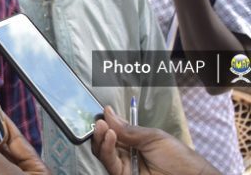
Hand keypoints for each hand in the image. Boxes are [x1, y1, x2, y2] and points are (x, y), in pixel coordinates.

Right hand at [92, 106, 219, 174]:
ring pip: (103, 152)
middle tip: (99, 121)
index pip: (114, 131)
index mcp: (133, 142)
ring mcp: (124, 166)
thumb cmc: (178, 156)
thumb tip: (108, 113)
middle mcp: (126, 153)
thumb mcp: (153, 137)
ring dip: (100, 138)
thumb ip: (129, 129)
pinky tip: (110, 136)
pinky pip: (109, 163)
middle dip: (99, 130)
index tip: (102, 113)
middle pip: (104, 142)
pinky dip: (106, 149)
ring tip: (104, 127)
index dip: (106, 122)